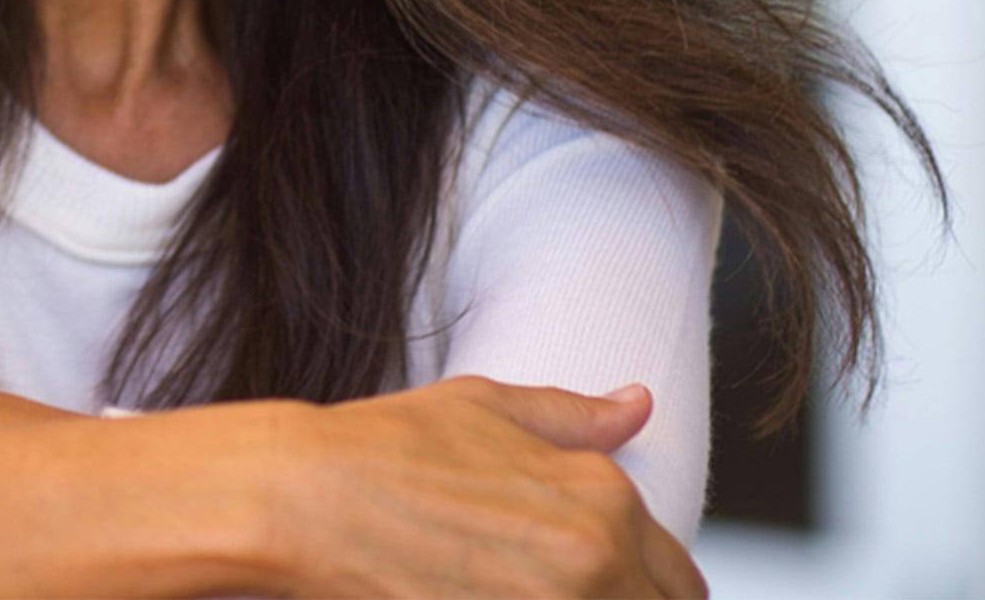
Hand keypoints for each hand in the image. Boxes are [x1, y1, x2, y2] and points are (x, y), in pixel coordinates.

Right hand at [268, 375, 708, 598]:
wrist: (305, 500)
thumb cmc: (386, 446)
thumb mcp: (484, 407)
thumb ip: (574, 416)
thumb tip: (638, 404)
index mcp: (602, 500)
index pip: (679, 579)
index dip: (649, 588)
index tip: (601, 583)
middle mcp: (593, 563)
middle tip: (546, 583)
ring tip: (515, 586)